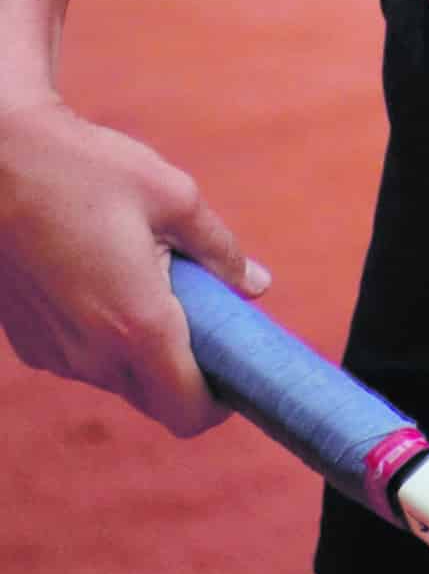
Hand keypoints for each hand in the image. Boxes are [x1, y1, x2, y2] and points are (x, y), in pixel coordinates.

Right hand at [0, 94, 267, 435]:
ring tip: (153, 283)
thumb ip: (220, 250)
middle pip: (156, 399)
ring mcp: (56, 354)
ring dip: (145, 352)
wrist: (0, 161)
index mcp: (139, 325)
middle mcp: (93, 356)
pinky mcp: (29, 343)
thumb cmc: (89, 171)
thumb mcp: (174, 196)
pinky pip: (83, 359)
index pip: (187, 412)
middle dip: (187, 372)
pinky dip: (106, 338)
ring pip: (118, 379)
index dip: (219, 403)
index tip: (236, 370)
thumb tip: (257, 285)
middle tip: (205, 317)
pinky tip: (108, 282)